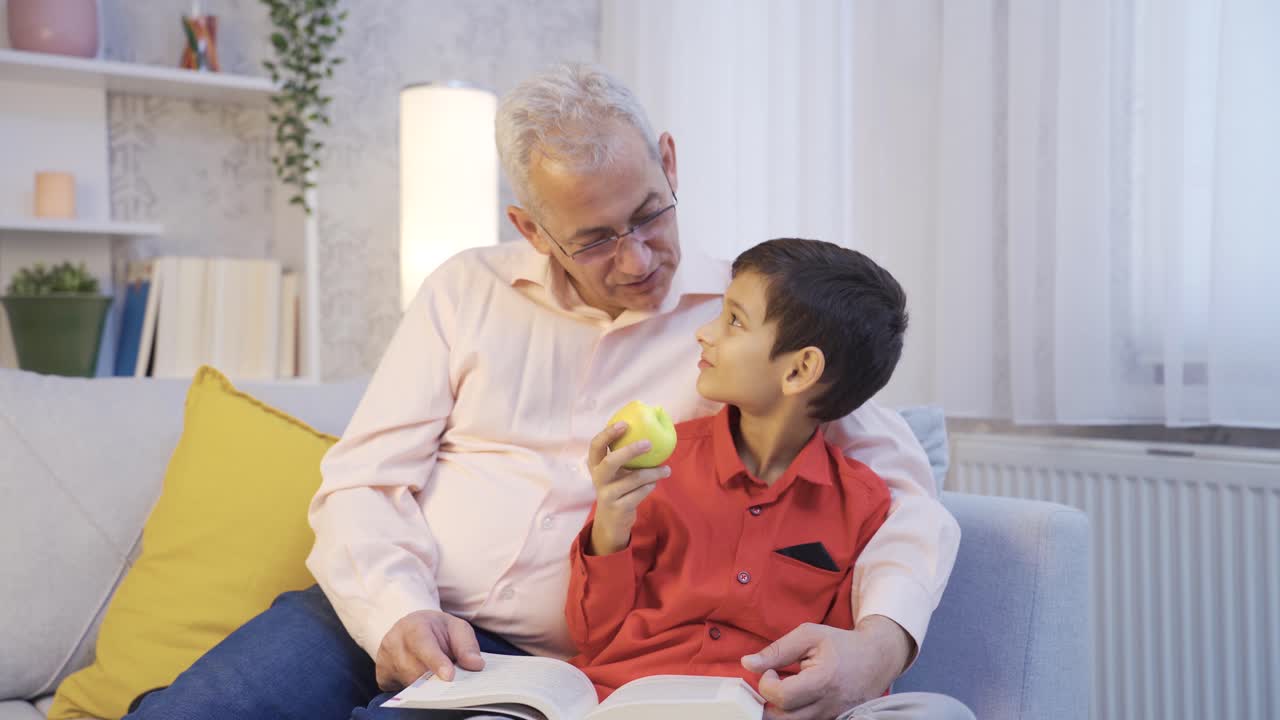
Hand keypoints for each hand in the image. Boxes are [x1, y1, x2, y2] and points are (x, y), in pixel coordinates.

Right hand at [375, 609, 484, 690]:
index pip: (423, 644)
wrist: (413, 628)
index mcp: (414, 624)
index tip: (449, 676)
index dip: (436, 661)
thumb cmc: (438, 630)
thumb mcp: (456, 629)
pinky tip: (422, 680)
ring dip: (426, 686)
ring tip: (438, 678)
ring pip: (407, 682)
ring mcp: (384, 658)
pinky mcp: (381, 674)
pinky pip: (399, 689)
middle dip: (435, 679)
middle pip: (414, 669)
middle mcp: (394, 640)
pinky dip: (414, 690)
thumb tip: (476, 665)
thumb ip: (467, 646)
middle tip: (451, 683)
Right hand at [586, 422, 670, 555]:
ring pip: (634, 479)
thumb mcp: (615, 473)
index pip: (596, 446)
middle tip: (649, 443)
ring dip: (653, 472)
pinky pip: (640, 493)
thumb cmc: (617, 488)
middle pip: (610, 461)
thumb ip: (623, 456)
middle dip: (630, 451)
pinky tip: (655, 483)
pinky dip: (650, 486)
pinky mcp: (619, 508)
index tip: (625, 423)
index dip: (607, 433)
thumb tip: (650, 433)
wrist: (612, 520)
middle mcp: (598, 479)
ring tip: (666, 469)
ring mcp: (607, 494)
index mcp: (596, 465)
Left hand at [741, 616, 912, 719]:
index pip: (781, 696)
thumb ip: (777, 650)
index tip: (771, 670)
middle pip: (782, 718)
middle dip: (768, 701)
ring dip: (779, 709)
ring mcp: (832, 716)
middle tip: (773, 682)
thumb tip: (747, 663)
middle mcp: (828, 705)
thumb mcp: (808, 636)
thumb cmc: (841, 645)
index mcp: (823, 681)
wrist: (877, 659)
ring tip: (784, 688)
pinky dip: (793, 713)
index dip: (766, 683)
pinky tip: (795, 697)